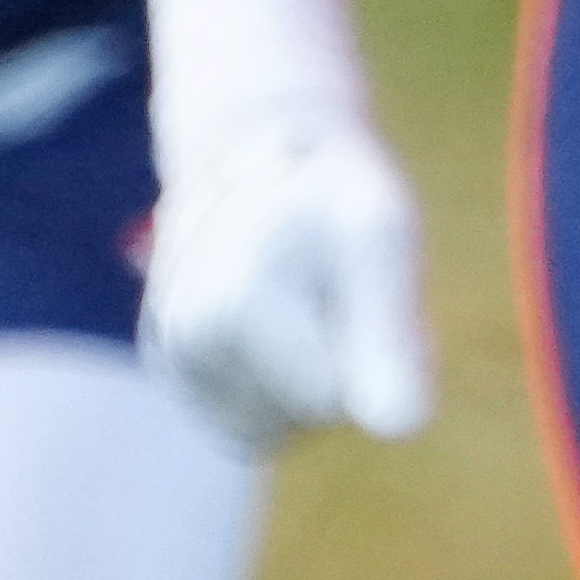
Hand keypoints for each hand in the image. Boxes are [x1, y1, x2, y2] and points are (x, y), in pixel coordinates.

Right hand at [137, 0, 432, 450]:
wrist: (262, 150)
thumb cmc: (335, 190)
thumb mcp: (380, 237)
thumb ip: (386, 336)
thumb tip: (405, 429)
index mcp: (231, 305)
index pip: (332, 401)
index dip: (375, 355)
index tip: (362, 281)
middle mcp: (186, 343)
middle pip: (305, 414)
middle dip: (342, 359)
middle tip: (335, 275)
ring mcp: (175, 362)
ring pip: (283, 414)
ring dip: (314, 361)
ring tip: (305, 286)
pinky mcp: (177, 372)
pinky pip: (258, 408)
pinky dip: (284, 366)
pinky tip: (277, 307)